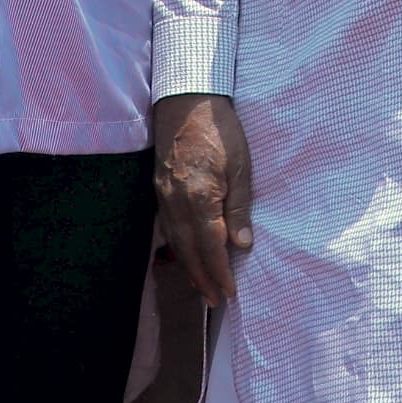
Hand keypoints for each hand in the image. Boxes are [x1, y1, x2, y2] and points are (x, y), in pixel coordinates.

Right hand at [152, 95, 253, 307]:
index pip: (210, 246)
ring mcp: (163, 196)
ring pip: (175, 242)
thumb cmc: (220, 130)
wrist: (187, 100)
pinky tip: (186, 255)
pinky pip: (168, 228)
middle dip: (202, 279)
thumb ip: (239, 208)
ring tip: (202, 287)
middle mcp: (176, 202)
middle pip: (188, 251)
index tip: (229, 293)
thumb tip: (242, 244)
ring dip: (189, 267)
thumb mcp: (240, 167)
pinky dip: (178, 247)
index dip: (220, 272)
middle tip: (215, 302)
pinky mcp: (159, 190)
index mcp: (199, 197)